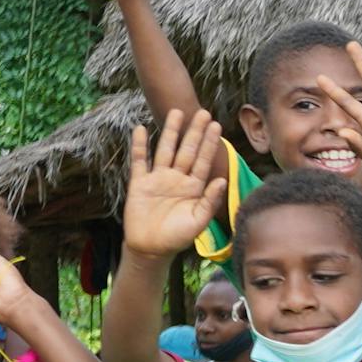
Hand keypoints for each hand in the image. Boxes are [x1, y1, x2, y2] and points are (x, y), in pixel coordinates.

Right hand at [121, 109, 230, 257]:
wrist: (150, 249)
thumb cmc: (177, 237)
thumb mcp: (198, 221)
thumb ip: (210, 201)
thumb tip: (221, 181)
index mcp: (194, 187)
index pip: (203, 160)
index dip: (209, 143)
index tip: (216, 125)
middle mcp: (177, 179)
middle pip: (187, 150)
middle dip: (194, 132)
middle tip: (203, 111)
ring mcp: (158, 179)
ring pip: (165, 150)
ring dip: (170, 132)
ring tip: (176, 112)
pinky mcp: (139, 184)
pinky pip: (139, 161)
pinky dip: (140, 146)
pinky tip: (141, 130)